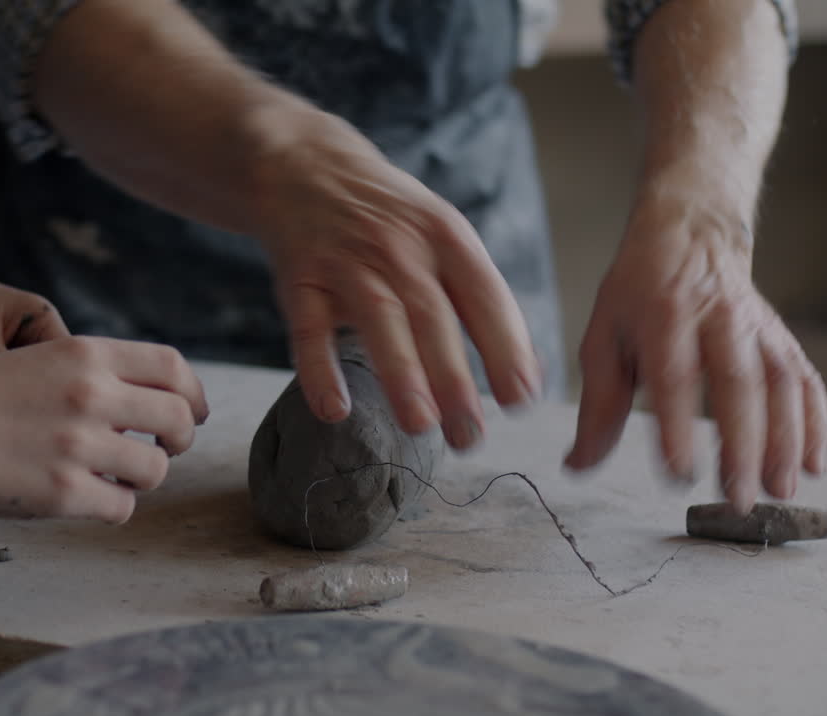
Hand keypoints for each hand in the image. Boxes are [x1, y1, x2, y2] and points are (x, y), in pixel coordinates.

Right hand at [0, 337, 208, 522]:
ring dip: (142, 478)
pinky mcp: (64, 492)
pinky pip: (121, 507)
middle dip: (179, 440)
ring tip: (114, 478)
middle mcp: (91, 394)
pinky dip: (111, 507)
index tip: (191, 413)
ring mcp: (80, 444)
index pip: (172, 367)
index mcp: (86, 354)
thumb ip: (93, 374)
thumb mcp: (41, 361)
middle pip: (177, 419)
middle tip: (160, 451)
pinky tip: (87, 500)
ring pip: (155, 469)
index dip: (191, 394)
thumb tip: (148, 402)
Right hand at [250, 111, 540, 447]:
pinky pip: (309, 330)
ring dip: (402, 374)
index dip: (505, 348)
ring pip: (379, 320)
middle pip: (432, 315)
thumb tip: (527, 375)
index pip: (484, 295)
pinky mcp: (299, 279)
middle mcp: (399, 246)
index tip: (521, 401)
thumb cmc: (391, 220)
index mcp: (446, 236)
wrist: (305, 167)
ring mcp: (346, 261)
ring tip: (422, 426)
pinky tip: (334, 409)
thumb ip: (478, 297)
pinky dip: (320, 370)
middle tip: (471, 437)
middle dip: (455, 378)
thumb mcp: (442, 235)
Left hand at [564, 194, 826, 512]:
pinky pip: (806, 380)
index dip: (678, 425)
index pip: (673, 375)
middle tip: (737, 500)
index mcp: (662, 317)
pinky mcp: (781, 338)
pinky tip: (814, 463)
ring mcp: (756, 327)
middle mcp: (716, 319)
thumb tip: (580, 464)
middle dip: (742, 445)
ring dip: (785, 441)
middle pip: (736, 383)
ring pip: (780, 384)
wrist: (689, 235)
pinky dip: (816, 423)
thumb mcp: (603, 337)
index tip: (679, 472)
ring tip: (778, 490)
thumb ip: (598, 405)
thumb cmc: (638, 295)